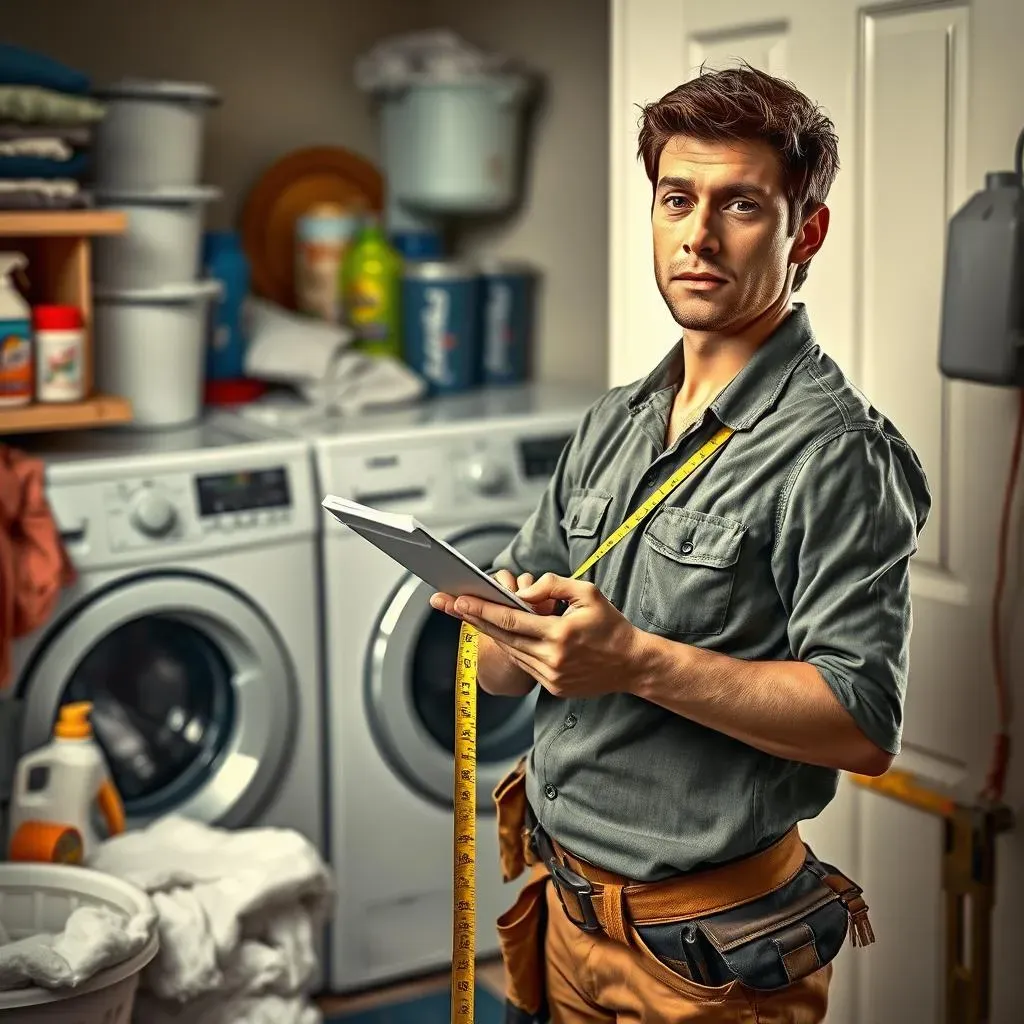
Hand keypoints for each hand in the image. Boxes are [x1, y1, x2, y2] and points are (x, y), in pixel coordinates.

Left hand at [431, 572, 642, 698]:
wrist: (632, 664)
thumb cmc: (611, 625)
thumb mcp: (588, 593)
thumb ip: (553, 586)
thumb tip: (521, 593)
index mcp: (560, 633)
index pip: (510, 620)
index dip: (481, 610)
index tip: (458, 600)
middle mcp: (552, 659)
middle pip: (502, 637)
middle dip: (471, 619)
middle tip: (446, 604)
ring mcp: (551, 677)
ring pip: (510, 652)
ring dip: (488, 634)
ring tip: (467, 615)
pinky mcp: (553, 688)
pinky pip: (523, 664)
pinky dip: (510, 648)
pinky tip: (497, 635)